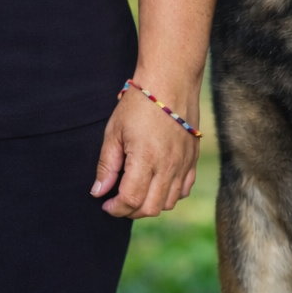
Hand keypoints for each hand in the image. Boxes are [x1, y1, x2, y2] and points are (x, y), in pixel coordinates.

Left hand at [90, 84, 199, 217]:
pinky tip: (156, 185)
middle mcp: (168, 166)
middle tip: (117, 202)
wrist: (170, 81)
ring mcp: (184, 164)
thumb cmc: (138, 103)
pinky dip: (170, 195)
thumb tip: (98, 191)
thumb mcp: (114, 131)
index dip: (116, 208)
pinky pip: (184, 190)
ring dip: (150, 205)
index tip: (105, 204)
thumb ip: (107, 165)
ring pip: (169, 203)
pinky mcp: (193, 159)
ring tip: (135, 193)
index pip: (131, 200)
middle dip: (130, 211)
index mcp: (145, 159)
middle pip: (151, 208)